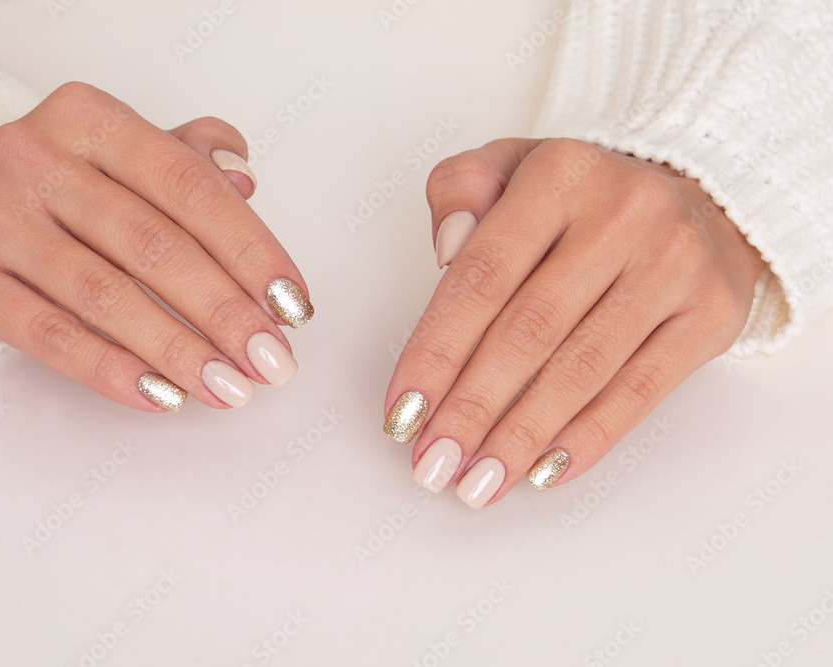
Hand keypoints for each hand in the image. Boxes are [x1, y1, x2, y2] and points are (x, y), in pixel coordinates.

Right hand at [0, 82, 311, 411]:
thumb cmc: (55, 199)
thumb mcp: (120, 161)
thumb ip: (186, 160)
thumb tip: (245, 179)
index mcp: (88, 118)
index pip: (190, 186)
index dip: (251, 250)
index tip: (293, 304)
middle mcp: (34, 157)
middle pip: (154, 245)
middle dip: (226, 312)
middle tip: (272, 361)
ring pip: (107, 296)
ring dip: (180, 351)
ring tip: (231, 388)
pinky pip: (52, 337)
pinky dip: (114, 372)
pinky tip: (164, 396)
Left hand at [384, 138, 763, 507]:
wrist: (706, 194)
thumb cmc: (586, 195)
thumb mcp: (514, 164)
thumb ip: (461, 191)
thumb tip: (445, 250)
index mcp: (560, 175)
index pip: (481, 277)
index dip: (435, 352)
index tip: (401, 410)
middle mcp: (623, 215)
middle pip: (529, 331)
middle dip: (471, 408)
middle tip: (433, 461)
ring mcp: (674, 266)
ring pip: (581, 370)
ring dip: (520, 436)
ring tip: (477, 482)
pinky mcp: (710, 315)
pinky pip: (642, 391)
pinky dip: (588, 438)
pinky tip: (543, 472)